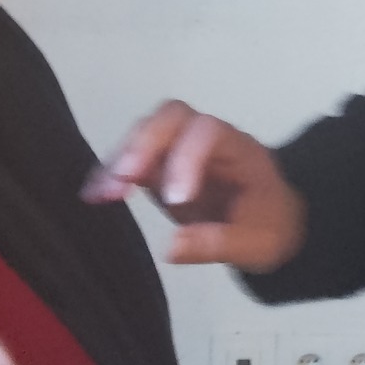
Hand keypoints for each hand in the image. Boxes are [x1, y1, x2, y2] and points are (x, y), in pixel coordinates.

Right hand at [82, 101, 304, 271]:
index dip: (185, 157)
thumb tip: (169, 248)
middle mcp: (205, 139)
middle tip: (123, 179)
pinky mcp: (158, 166)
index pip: (207, 132)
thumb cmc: (269, 226)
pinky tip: (93, 195)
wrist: (270, 220)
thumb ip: (218, 243)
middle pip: (172, 116)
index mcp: (237, 148)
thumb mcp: (257, 244)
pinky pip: (132, 158)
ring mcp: (180, 149)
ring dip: (121, 158)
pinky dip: (110, 173)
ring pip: (146, 132)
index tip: (175, 199)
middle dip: (145, 143)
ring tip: (100, 193)